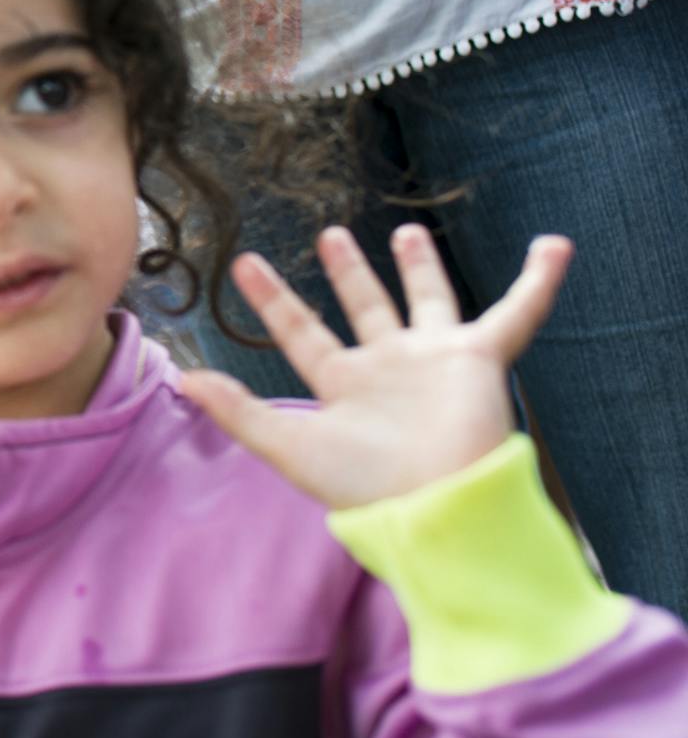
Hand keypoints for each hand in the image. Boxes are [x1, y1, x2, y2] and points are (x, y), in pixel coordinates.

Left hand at [178, 224, 568, 509]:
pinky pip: (517, 313)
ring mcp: (434, 362)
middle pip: (364, 309)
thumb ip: (238, 411)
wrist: (438, 507)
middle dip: (349, 274)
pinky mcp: (479, 360)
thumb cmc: (365, 486)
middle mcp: (388, 369)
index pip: (300, 332)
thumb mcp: (290, 446)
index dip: (273, 299)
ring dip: (419, 268)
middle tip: (330, 235)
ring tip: (407, 230)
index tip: (244, 263)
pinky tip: (555, 245)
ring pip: (426, 301)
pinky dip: (538, 282)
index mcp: (343, 386)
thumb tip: (183, 379)